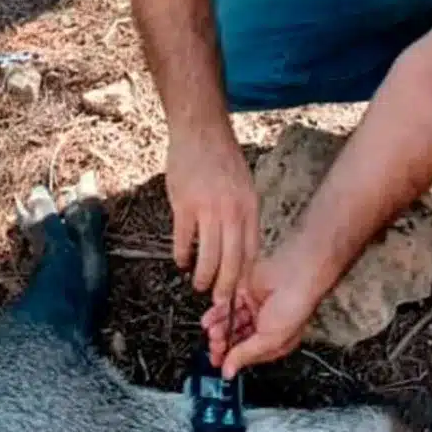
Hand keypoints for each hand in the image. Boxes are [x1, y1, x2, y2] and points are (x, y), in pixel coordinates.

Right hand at [165, 126, 260, 304]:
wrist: (200, 131)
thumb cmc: (222, 159)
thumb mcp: (245, 186)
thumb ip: (244, 215)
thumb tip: (242, 246)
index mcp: (250, 207)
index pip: (251, 251)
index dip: (245, 274)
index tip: (241, 291)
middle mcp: (232, 211)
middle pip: (231, 259)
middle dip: (226, 285)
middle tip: (220, 301)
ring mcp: (207, 208)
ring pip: (208, 255)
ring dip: (203, 275)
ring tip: (199, 285)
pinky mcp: (184, 205)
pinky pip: (183, 239)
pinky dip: (181, 254)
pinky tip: (181, 262)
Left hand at [200, 254, 321, 377]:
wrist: (297, 276)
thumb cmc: (295, 307)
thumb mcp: (270, 339)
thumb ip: (246, 354)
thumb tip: (229, 371)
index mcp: (274, 341)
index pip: (247, 354)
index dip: (231, 358)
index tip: (217, 362)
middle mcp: (263, 325)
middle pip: (236, 338)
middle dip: (223, 344)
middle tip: (214, 346)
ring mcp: (253, 308)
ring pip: (229, 322)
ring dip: (218, 329)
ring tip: (212, 332)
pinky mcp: (245, 292)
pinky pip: (226, 304)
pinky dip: (216, 313)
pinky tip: (209, 320)